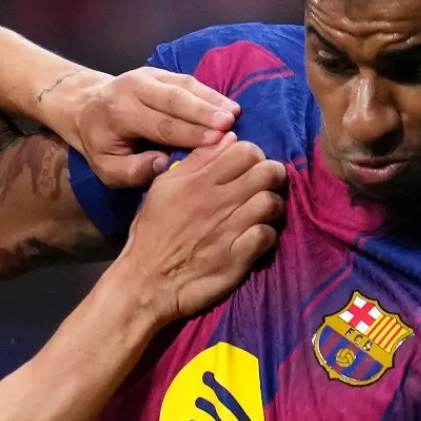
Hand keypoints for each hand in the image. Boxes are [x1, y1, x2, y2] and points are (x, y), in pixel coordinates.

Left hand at [45, 67, 239, 186]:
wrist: (85, 106)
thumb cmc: (100, 142)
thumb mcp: (106, 167)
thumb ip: (133, 170)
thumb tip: (163, 163)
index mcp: (120, 113)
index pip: (161, 124)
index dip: (189, 132)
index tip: (215, 141)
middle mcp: (133, 88)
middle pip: (175, 99)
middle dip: (204, 111)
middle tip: (231, 123)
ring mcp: (147, 75)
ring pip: (184, 85)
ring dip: (211, 99)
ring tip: (235, 112)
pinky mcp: (158, 71)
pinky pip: (186, 80)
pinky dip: (208, 92)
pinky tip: (226, 104)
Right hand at [113, 135, 285, 323]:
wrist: (146, 282)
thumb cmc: (152, 233)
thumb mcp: (163, 188)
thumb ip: (195, 160)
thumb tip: (226, 138)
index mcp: (198, 181)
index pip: (246, 150)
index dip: (254, 156)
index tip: (248, 169)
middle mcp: (217, 201)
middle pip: (268, 172)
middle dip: (273, 176)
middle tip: (264, 187)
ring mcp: (230, 230)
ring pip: (272, 202)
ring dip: (273, 206)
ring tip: (263, 213)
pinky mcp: (238, 257)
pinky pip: (268, 235)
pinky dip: (267, 235)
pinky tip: (257, 238)